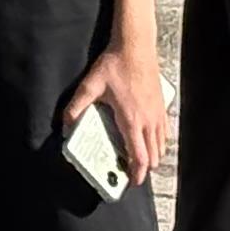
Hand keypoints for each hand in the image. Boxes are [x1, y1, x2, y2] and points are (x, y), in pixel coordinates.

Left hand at [64, 36, 169, 182]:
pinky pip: (165, 133)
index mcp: (132, 120)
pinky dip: (159, 143)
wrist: (136, 48)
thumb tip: (65, 124)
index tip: (130, 182)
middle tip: (131, 173)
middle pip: (153, 156)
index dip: (136, 173)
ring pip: (161, 146)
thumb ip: (76, 107)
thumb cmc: (114, 66)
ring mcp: (158, 114)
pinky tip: (150, 142)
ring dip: (152, 156)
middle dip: (143, 168)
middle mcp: (149, 121)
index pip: (139, 156)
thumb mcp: (90, 86)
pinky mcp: (162, 107)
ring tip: (139, 160)